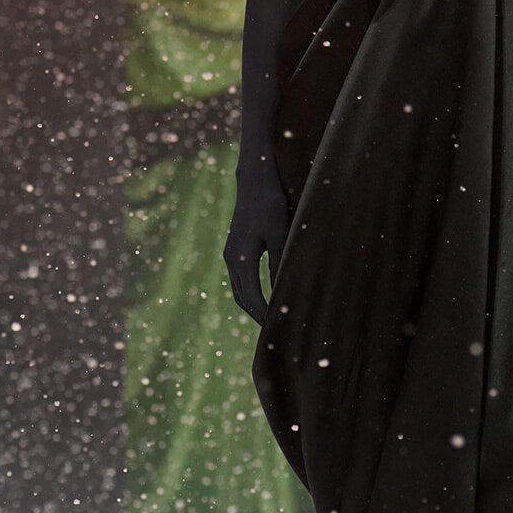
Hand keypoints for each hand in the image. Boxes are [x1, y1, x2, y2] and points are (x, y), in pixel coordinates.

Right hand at [224, 191, 289, 324]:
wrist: (253, 181)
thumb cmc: (270, 205)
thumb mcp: (280, 234)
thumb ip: (280, 263)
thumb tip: (283, 291)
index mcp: (242, 259)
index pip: (252, 299)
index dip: (264, 316)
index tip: (277, 328)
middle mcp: (231, 260)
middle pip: (242, 299)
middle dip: (257, 316)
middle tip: (274, 331)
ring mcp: (229, 255)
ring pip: (238, 290)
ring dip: (251, 307)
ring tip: (268, 319)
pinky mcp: (233, 250)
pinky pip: (239, 280)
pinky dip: (248, 294)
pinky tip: (262, 297)